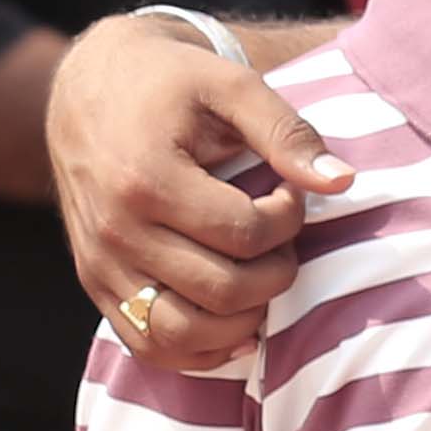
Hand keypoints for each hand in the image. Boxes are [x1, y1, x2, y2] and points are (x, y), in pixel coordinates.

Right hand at [48, 18, 349, 375]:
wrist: (88, 86)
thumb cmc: (169, 81)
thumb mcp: (229, 84)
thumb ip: (286, 132)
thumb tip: (342, 182)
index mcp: (146, 178)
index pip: (244, 234)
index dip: (287, 221)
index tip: (288, 195)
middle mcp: (115, 231)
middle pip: (223, 291)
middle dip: (275, 272)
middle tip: (280, 238)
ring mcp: (100, 266)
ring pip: (185, 334)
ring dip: (243, 319)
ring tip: (259, 276)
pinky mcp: (96, 286)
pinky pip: (150, 347)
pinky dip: (200, 349)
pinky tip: (234, 319)